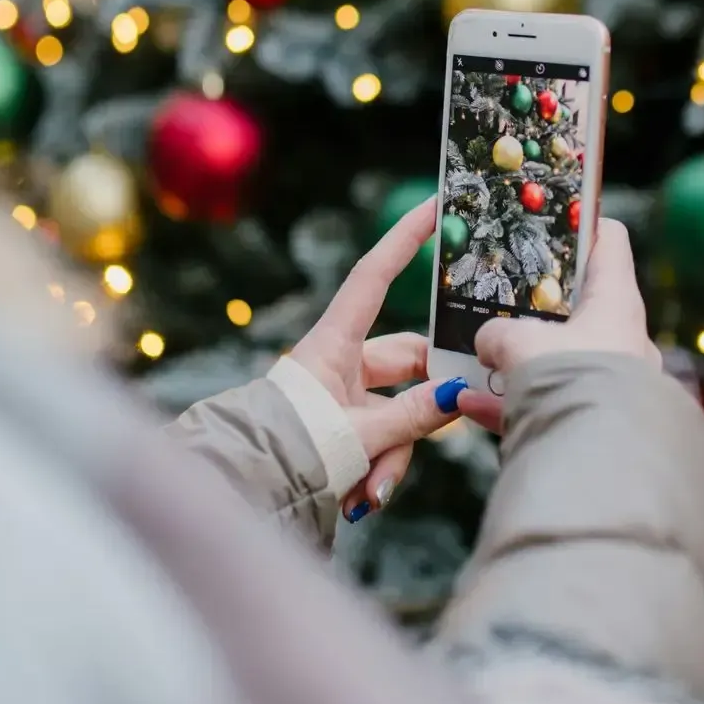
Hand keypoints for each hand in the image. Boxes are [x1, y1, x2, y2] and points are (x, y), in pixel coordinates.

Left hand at [287, 197, 463, 519]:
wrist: (246, 493)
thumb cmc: (291, 453)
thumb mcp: (361, 435)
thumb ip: (414, 415)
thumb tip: (456, 394)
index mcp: (333, 344)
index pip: (375, 275)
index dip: (406, 237)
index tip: (436, 204)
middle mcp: (339, 362)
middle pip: (406, 361)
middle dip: (422, 405)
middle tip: (444, 425)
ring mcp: (341, 395)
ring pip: (396, 409)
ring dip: (394, 454)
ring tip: (370, 494)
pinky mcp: (341, 426)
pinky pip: (379, 438)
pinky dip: (378, 468)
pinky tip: (362, 500)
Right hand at [457, 218, 658, 432]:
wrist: (594, 462)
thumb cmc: (569, 383)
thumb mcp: (519, 342)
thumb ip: (499, 331)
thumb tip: (489, 339)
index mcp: (617, 303)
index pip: (610, 242)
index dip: (581, 224)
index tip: (550, 220)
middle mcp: (623, 340)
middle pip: (578, 306)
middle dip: (534, 306)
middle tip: (500, 297)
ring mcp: (610, 383)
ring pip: (557, 359)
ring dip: (515, 359)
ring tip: (473, 357)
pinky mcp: (593, 421)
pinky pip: (547, 402)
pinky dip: (510, 401)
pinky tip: (468, 403)